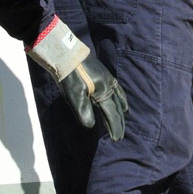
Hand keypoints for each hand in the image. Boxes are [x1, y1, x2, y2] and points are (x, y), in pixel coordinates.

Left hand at [26, 17, 128, 139]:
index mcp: (103, 92)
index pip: (112, 114)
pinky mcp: (104, 74)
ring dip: (122, 108)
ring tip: (125, 115)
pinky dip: (120, 96)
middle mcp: (109, 86)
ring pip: (119, 97)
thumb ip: (84, 111)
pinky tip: (117, 96)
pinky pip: (117, 88)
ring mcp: (108, 79)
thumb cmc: (70, 75)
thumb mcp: (74, 95)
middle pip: (117, 107)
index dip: (114, 127)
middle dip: (119, 122)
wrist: (67, 54)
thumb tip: (91, 126)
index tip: (116, 139)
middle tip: (121, 135)